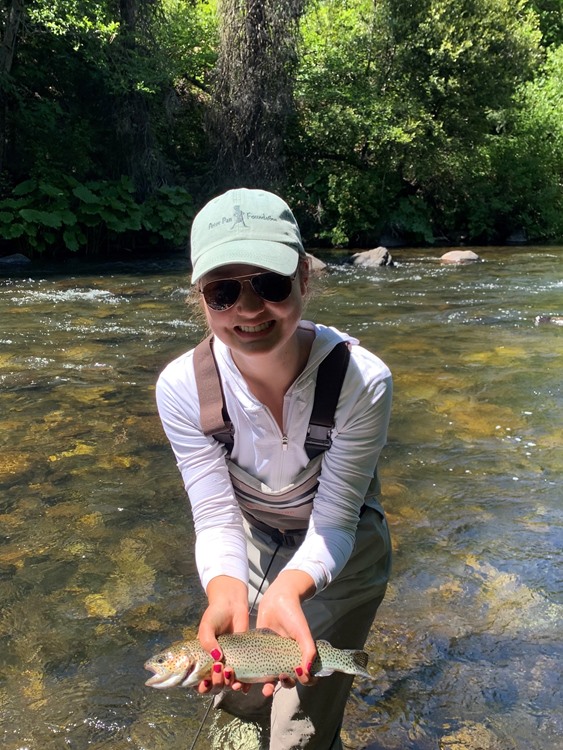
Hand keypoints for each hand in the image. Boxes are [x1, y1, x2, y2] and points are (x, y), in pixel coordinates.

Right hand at [196, 576, 249, 693]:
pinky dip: (244, 684)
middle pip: (215, 685)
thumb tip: (217, 658)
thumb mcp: (206, 626)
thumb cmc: (215, 615)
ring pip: (228, 684)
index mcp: (202, 659)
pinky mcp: (243, 659)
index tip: (205, 682)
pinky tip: (244, 685)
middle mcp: (215, 664)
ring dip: (229, 684)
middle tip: (219, 669)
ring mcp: (230, 662)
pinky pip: (243, 677)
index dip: (201, 686)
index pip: (198, 681)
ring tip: (231, 673)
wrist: (232, 605)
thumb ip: (207, 641)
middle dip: (217, 683)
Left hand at [256, 570, 318, 696]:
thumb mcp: (303, 632)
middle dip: (279, 686)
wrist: (277, 599)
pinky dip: (249, 676)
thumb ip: (308, 650)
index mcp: (300, 656)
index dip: (302, 681)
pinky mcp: (258, 650)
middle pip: (285, 680)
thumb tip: (308, 671)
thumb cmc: (294, 615)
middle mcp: (286, 659)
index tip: (294, 676)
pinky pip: (254, 666)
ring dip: (263, 687)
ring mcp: (272, 655)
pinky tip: (243, 680)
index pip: (305, 676)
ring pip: (268, 677)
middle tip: (273, 685)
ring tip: (258, 690)